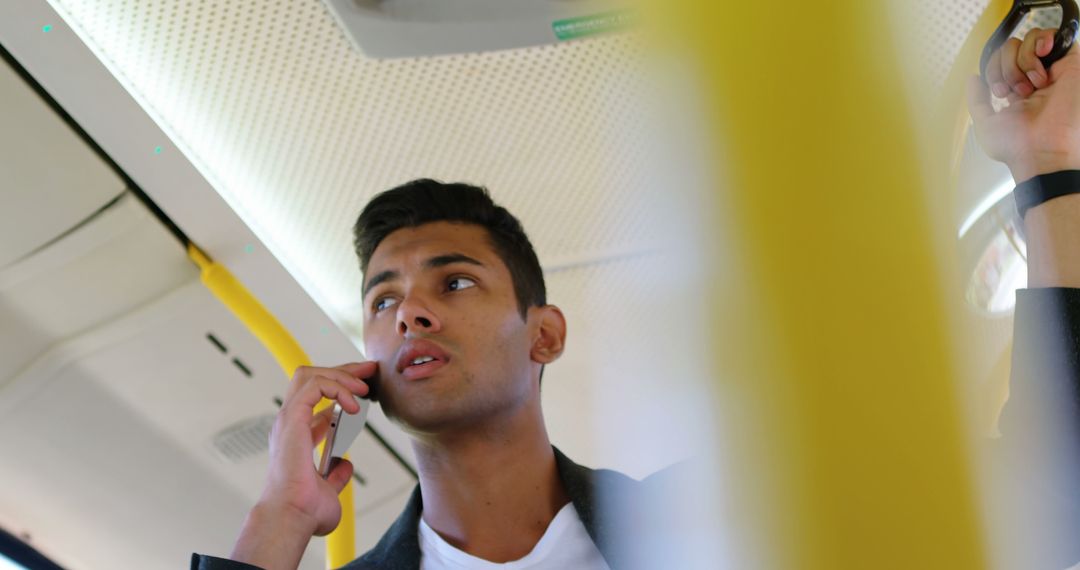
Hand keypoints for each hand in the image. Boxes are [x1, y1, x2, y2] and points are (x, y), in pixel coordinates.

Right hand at [260, 362, 373, 534]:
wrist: (292, 516)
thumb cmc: (304, 510)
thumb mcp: (329, 490)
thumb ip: (336, 476)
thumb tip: (346, 466)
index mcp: (295, 437)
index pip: (315, 399)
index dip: (340, 389)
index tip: (365, 390)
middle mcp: (289, 424)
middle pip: (311, 378)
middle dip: (343, 370)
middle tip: (369, 371)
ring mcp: (289, 419)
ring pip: (311, 374)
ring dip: (341, 376)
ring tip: (363, 389)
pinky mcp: (293, 418)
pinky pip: (315, 385)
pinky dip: (337, 388)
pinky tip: (353, 405)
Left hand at [968, 28, 1079, 181]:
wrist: (1041, 152)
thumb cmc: (1017, 147)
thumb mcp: (985, 123)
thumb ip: (976, 99)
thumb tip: (973, 77)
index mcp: (1017, 90)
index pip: (999, 61)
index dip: (992, 69)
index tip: (999, 92)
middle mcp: (1035, 79)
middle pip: (1011, 48)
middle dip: (1004, 67)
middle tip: (1014, 91)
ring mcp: (1053, 71)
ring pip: (1029, 40)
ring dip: (1020, 61)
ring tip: (1030, 85)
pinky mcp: (1070, 64)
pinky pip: (1051, 36)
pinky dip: (1038, 44)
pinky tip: (1039, 63)